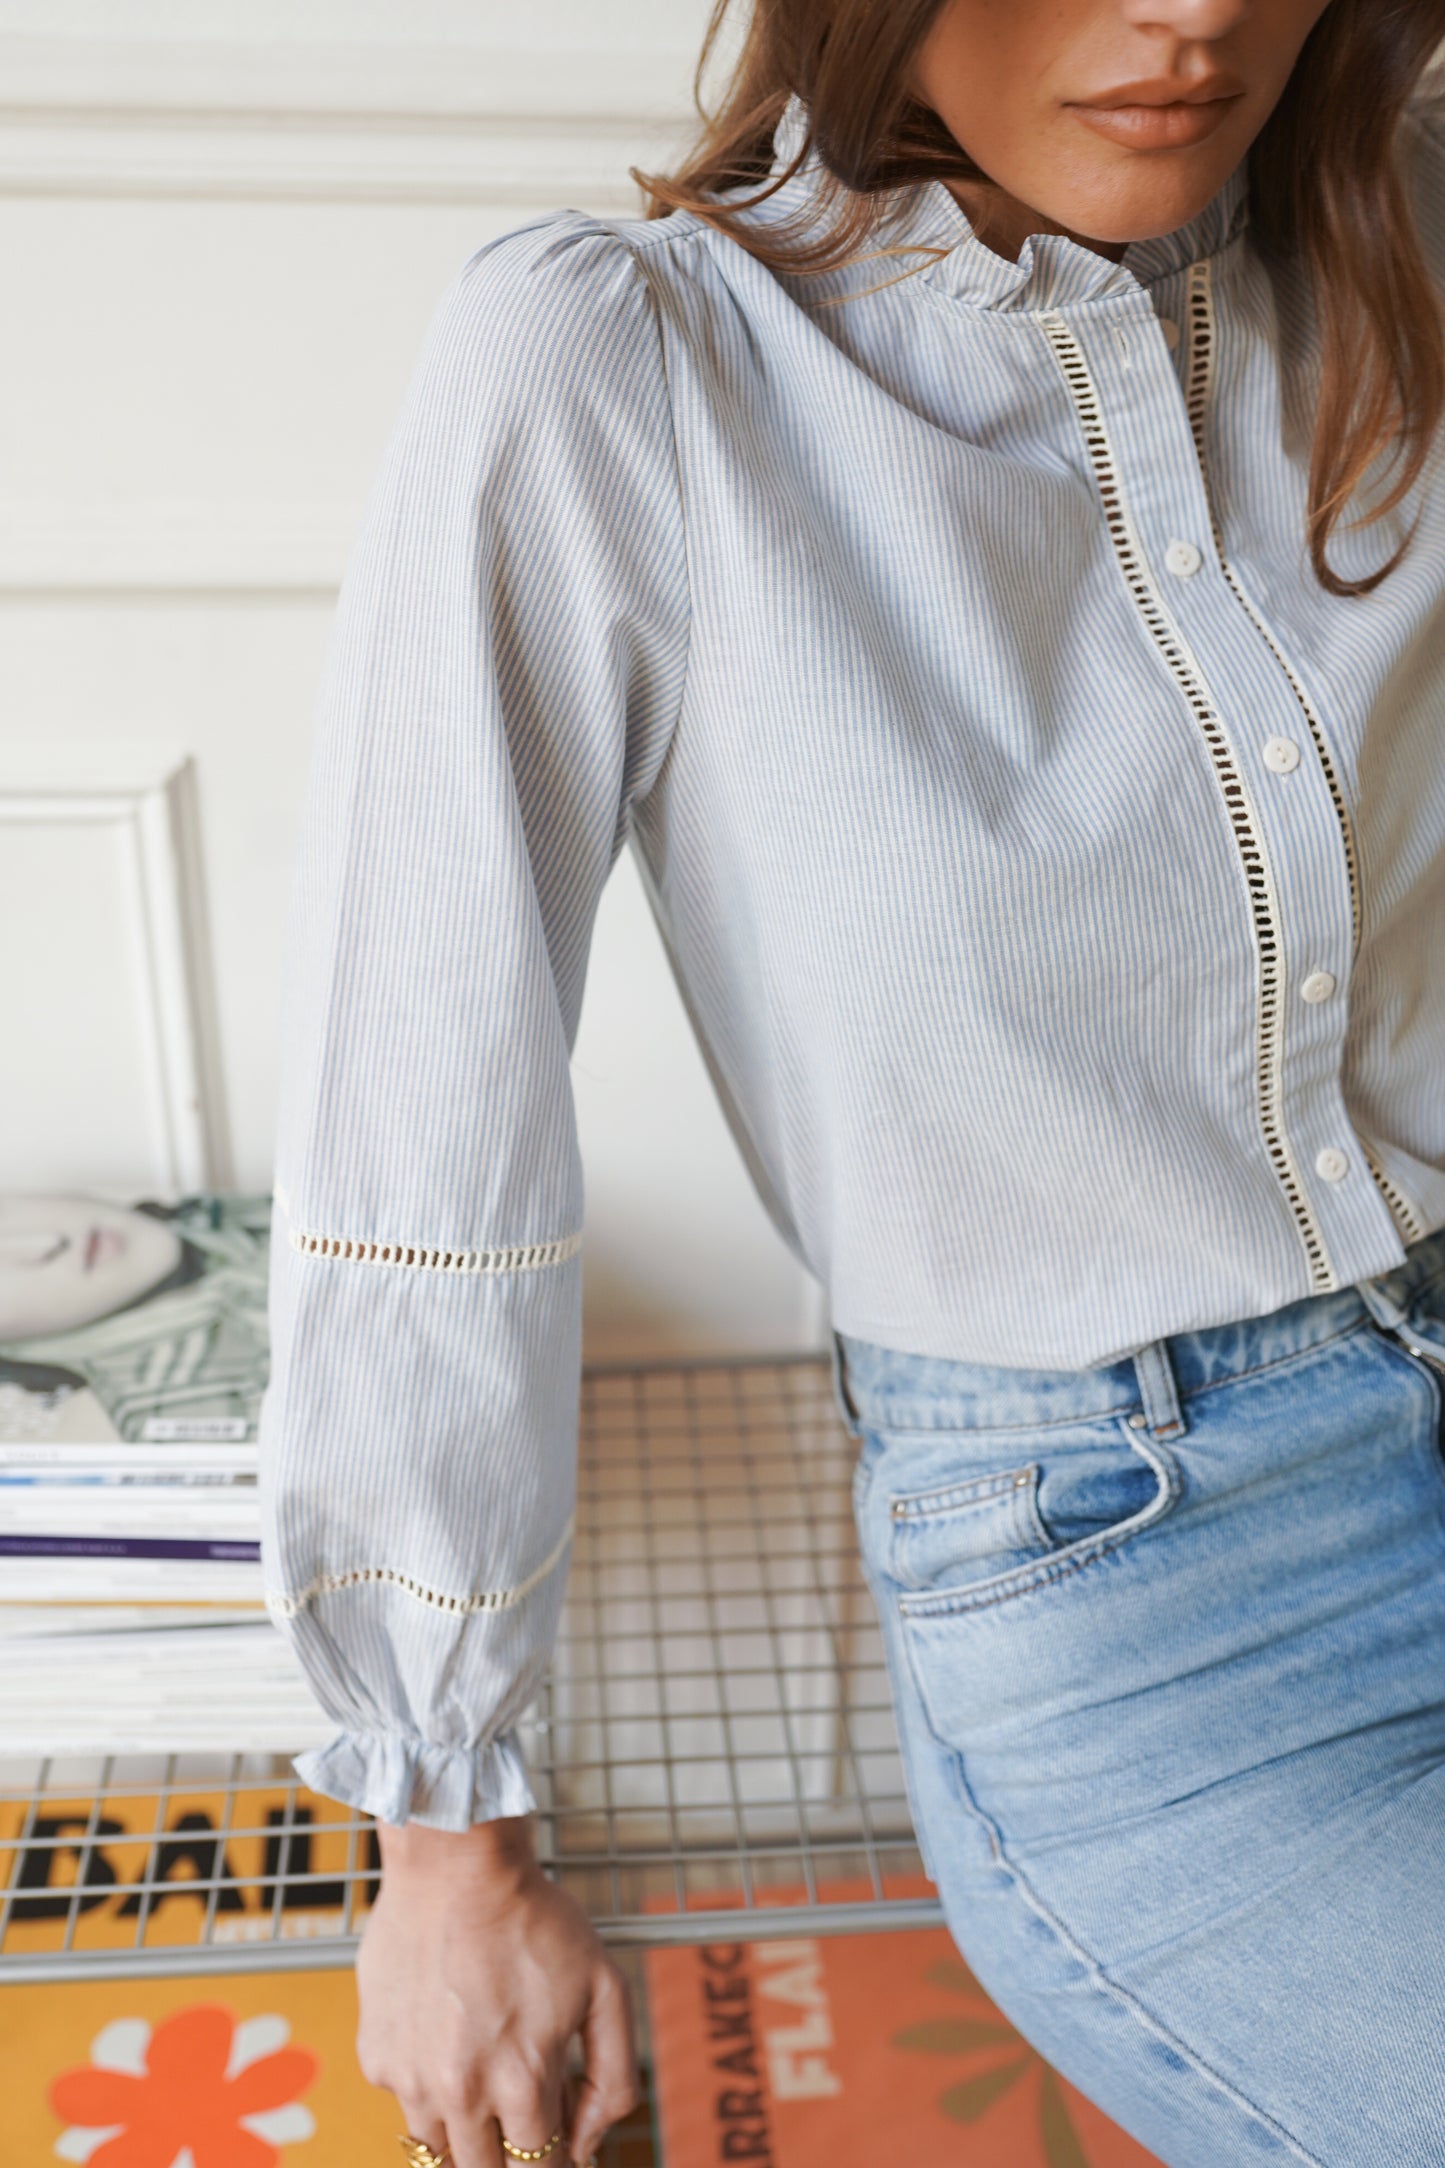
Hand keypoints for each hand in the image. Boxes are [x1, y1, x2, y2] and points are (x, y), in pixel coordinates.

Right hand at [357, 1814, 637, 2167]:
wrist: (454, 1866)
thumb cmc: (533, 1919)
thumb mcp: (606, 1988)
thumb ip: (613, 2076)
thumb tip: (589, 2143)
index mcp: (522, 2081)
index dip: (555, 2158)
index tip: (558, 2141)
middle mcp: (461, 2093)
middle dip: (510, 2154)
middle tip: (521, 2113)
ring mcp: (411, 2078)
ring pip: (440, 2148)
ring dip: (466, 2129)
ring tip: (484, 2071)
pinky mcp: (377, 2056)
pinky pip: (405, 2099)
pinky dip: (427, 2085)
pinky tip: (446, 2035)